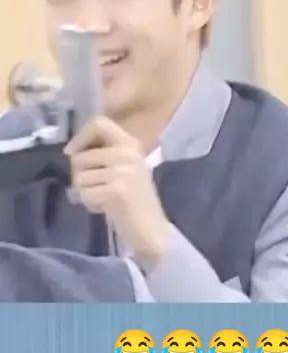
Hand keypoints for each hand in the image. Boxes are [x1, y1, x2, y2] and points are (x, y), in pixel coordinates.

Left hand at [65, 117, 170, 261]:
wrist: (152, 229)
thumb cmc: (134, 200)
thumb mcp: (123, 168)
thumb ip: (102, 154)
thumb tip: (70, 152)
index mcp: (130, 143)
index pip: (98, 123)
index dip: (80, 137)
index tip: (73, 153)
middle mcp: (127, 152)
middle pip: (80, 157)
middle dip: (80, 176)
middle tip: (96, 188)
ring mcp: (123, 171)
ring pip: (79, 178)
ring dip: (85, 192)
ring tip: (103, 198)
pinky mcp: (117, 190)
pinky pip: (84, 194)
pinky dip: (89, 204)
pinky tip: (105, 207)